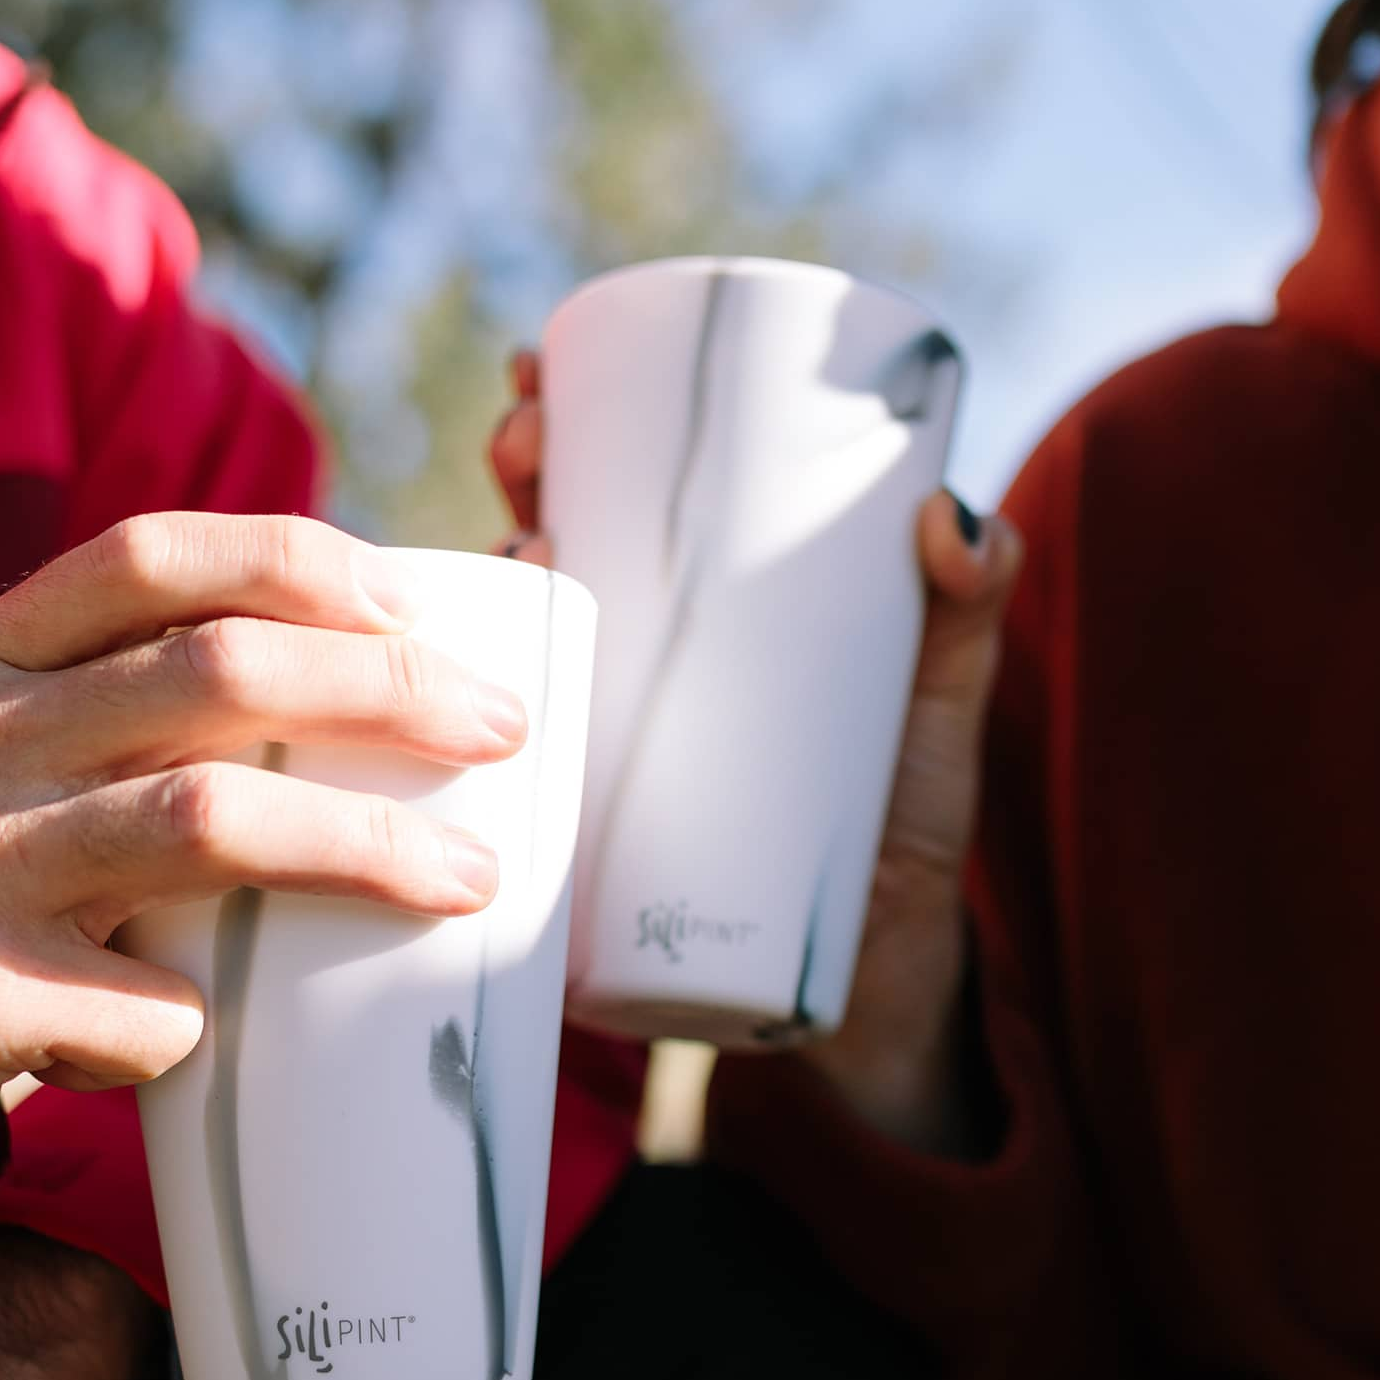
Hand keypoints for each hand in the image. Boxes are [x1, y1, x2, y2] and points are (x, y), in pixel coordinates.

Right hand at [0, 512, 527, 1174]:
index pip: (149, 557)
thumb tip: (361, 678)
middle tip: (499, 729)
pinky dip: (203, 1023)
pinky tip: (209, 1032)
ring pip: (207, 825)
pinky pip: (147, 1010)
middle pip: (213, 676)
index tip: (412, 603)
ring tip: (470, 881)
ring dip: (363, 850)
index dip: (295, 562)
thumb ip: (122, 691)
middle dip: (384, 694)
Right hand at [485, 348, 1020, 1152]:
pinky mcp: (567, 847)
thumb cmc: (902, 836)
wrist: (876, 1003)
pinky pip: (483, 783)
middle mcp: (618, 680)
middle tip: (528, 450)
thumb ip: (965, 620)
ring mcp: (587, 759)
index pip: (603, 504)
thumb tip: (952, 515)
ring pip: (498, 654)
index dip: (557, 430)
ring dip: (470, 587)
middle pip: (537, 556)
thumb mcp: (934, 717)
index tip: (539, 375)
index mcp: (685, 626)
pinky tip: (414, 696)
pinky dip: (432, 739)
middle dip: (514, 480)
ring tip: (519, 549)